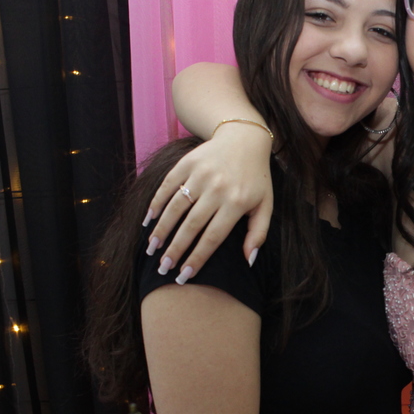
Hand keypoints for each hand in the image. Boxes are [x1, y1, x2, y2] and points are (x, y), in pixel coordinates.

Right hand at [145, 122, 273, 277]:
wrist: (244, 138)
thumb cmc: (256, 178)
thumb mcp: (265, 205)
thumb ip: (258, 233)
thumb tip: (248, 261)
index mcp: (237, 203)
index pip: (213, 237)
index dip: (197, 258)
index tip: (184, 275)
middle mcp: (217, 188)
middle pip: (191, 225)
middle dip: (175, 249)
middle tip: (163, 269)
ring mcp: (200, 174)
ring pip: (176, 207)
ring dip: (161, 230)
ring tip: (152, 250)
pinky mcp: (187, 163)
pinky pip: (168, 186)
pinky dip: (156, 204)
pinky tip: (149, 221)